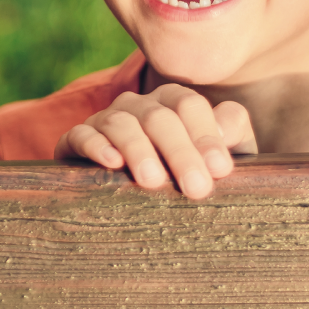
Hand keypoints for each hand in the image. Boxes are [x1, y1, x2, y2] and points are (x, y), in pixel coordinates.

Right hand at [54, 84, 256, 198]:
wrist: (133, 205)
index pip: (188, 105)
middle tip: (196, 188)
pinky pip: (80, 135)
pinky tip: (111, 163)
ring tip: (153, 181)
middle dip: (180, 152)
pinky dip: (95, 145)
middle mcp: (137, 106)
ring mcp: (104, 121)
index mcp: (172, 103)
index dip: (205, 135)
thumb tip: (226, 127)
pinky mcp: (75, 142)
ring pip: (119, 122)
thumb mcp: (216, 160)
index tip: (220, 170)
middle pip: (158, 116)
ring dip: (138, 149)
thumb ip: (233, 136)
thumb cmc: (184, 178)